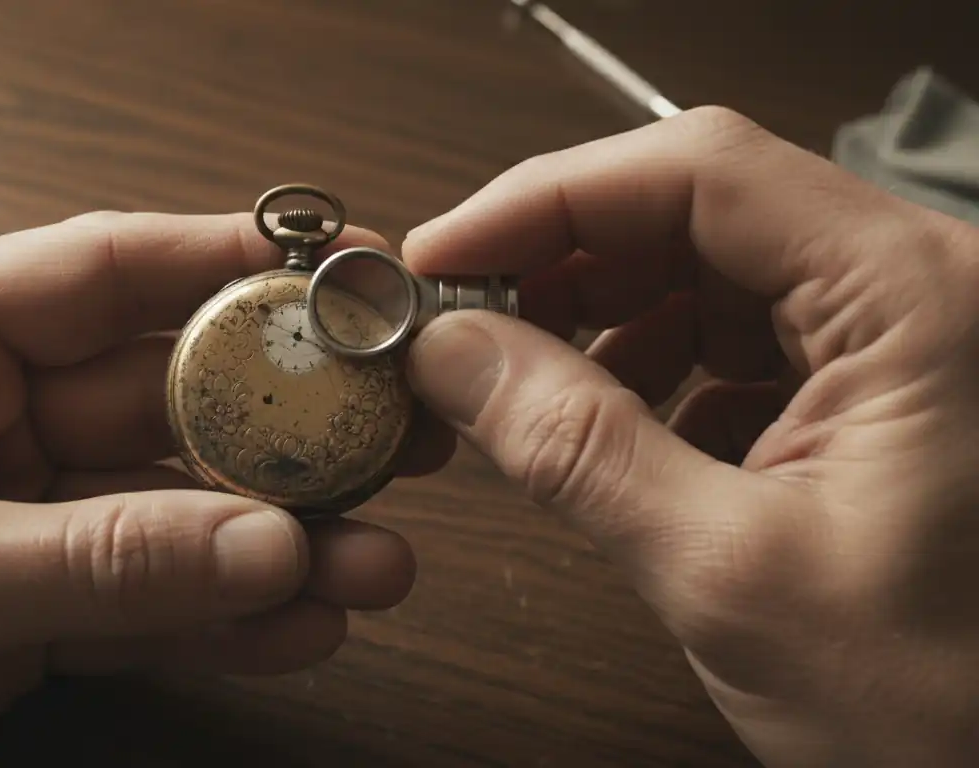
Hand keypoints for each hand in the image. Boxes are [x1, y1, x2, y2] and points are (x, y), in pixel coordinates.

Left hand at [0, 212, 448, 766]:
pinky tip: (300, 624)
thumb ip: (88, 560)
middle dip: (282, 430)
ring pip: (171, 512)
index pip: (102, 275)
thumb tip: (259, 544)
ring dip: (274, 541)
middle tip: (390, 443)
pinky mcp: (24, 608)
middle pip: (165, 401)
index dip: (229, 269)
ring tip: (374, 563)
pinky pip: (145, 601)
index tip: (342, 276)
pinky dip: (222, 618)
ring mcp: (13, 515)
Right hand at [403, 107, 978, 766]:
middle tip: (459, 324)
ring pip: (710, 271)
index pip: (700, 174)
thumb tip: (452, 350)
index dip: (548, 199)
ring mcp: (900, 337)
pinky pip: (739, 337)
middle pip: (697, 211)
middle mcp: (919, 290)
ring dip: (601, 318)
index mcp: (916, 299)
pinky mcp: (876, 388)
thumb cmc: (942, 705)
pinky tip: (613, 431)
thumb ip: (577, 446)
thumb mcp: (728, 572)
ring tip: (524, 387)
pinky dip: (655, 370)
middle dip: (563, 262)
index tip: (443, 253)